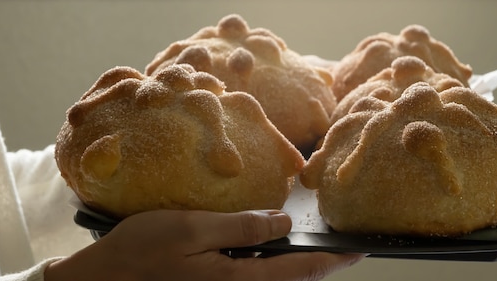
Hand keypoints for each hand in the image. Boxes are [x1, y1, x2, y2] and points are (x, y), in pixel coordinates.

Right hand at [45, 209, 363, 280]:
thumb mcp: (191, 227)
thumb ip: (239, 227)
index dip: (331, 260)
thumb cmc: (140, 252)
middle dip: (316, 269)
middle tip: (338, 251)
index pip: (298, 272)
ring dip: (292, 271)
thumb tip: (281, 223)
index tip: (356, 250)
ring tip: (310, 253)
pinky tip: (263, 255)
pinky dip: (267, 272)